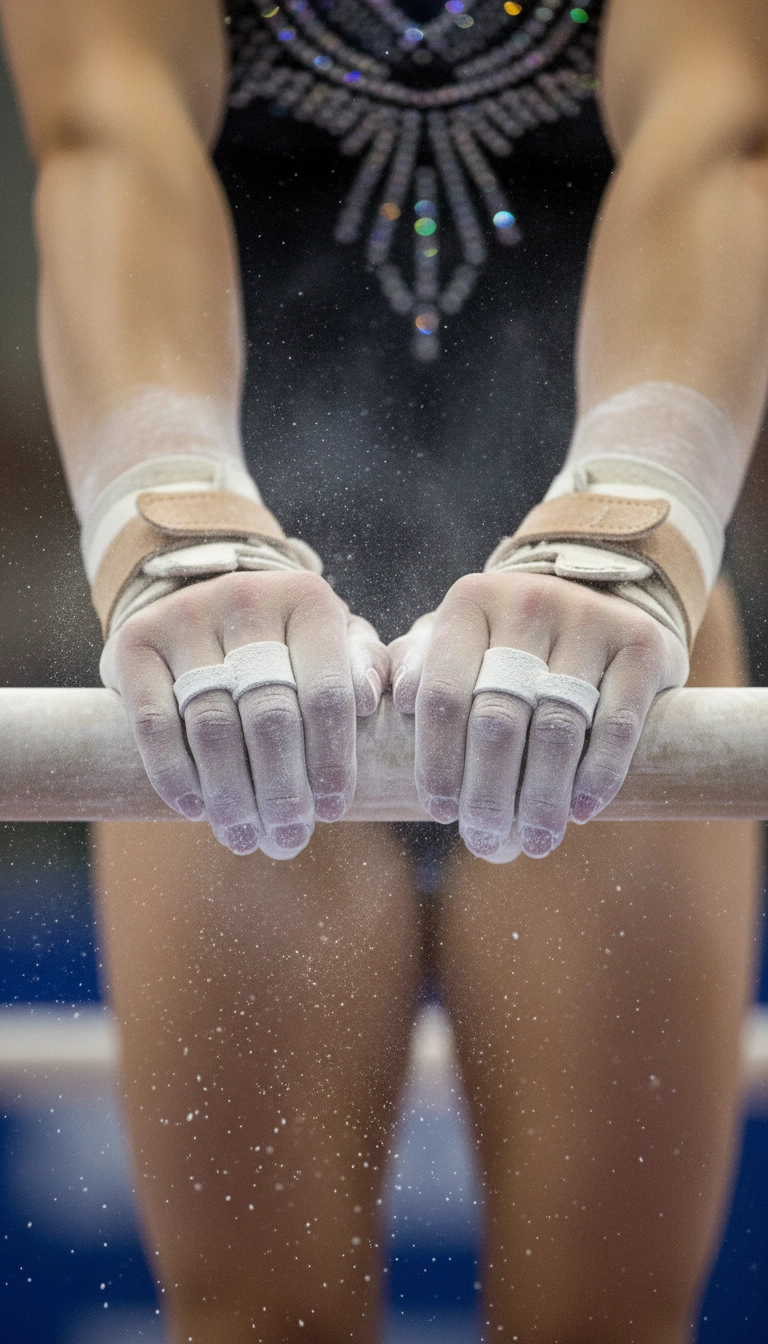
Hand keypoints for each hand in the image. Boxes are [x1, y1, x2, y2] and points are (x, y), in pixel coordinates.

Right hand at [100, 571, 387, 856]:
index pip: (326, 692)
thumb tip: (369, 699)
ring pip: (212, 727)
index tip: (333, 810)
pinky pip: (153, 723)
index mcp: (306, 601)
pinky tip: (195, 808)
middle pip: (268, 716)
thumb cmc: (286, 642)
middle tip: (288, 839)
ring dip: (231, 795)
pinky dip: (175, 774)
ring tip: (245, 837)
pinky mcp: (136, 642)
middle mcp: (246, 600)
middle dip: (282, 791)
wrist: (201, 600)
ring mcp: (185, 617)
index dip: (331, 760)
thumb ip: (363, 666)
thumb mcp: (334, 642)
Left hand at [389, 572, 687, 861]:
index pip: (443, 694)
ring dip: (542, 798)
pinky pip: (616, 724)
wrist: (599, 598)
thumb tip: (395, 704)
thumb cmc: (506, 642)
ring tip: (535, 842)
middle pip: (498, 719)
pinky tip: (581, 811)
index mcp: (469, 604)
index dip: (437, 761)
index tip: (440, 812)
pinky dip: (597, 776)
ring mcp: (588, 619)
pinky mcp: (640, 641)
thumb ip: (417, 668)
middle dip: (489, 794)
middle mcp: (527, 603)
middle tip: (487, 842)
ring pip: (557, 728)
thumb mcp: (456, 643)